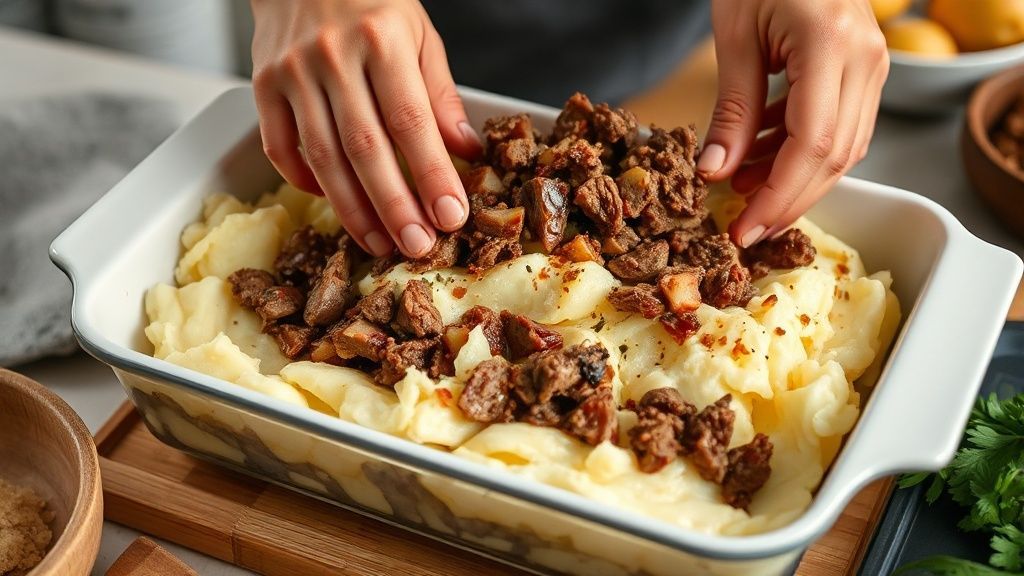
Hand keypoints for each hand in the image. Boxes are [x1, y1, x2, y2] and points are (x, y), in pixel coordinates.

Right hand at [250, 0, 481, 257]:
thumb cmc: (370, 3)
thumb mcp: (420, 35)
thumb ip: (440, 95)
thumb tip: (465, 151)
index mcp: (381, 39)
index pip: (410, 121)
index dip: (431, 174)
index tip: (451, 215)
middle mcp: (332, 56)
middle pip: (365, 148)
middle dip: (395, 206)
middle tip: (418, 246)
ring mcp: (291, 73)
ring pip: (323, 157)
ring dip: (354, 210)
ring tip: (381, 243)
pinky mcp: (262, 86)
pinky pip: (281, 149)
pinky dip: (308, 183)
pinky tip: (337, 203)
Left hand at [698, 0, 888, 246]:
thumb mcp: (734, 37)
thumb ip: (731, 109)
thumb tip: (715, 174)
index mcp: (832, 46)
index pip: (814, 145)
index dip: (779, 197)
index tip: (744, 230)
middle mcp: (866, 59)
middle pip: (835, 156)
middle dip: (787, 200)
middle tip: (743, 228)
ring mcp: (873, 63)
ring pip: (843, 147)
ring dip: (791, 177)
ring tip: (741, 188)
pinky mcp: (864, 67)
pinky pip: (839, 125)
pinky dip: (799, 148)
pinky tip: (760, 154)